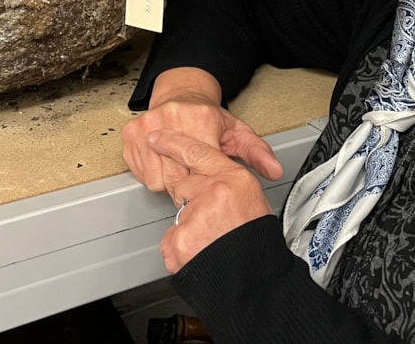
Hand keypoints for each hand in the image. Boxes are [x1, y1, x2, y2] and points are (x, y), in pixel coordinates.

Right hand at [121, 68, 282, 201]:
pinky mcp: (131, 133)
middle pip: (176, 178)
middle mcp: (171, 118)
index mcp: (201, 119)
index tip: (208, 181)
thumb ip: (257, 153)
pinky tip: (163, 164)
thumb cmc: (207, 117)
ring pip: (157, 179)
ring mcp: (148, 125)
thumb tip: (274, 170)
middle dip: (186, 184)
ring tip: (179, 168)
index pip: (200, 168)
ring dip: (168, 181)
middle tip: (194, 175)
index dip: (205, 182)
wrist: (181, 93)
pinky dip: (152, 175)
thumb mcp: (237, 132)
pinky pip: (140, 173)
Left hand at [150, 129, 273, 272]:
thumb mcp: (254, 201)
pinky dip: (179, 251)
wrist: (257, 278)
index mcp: (234, 179)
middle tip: (211, 223)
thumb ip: (229, 184)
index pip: (198, 152)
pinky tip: (199, 255)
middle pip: (184, 186)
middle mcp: (216, 192)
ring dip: (188, 230)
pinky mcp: (182, 239)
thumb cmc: (256, 242)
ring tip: (210, 243)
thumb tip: (211, 176)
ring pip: (178, 215)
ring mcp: (197, 214)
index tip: (157, 137)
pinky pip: (171, 240)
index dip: (173, 142)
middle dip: (191, 203)